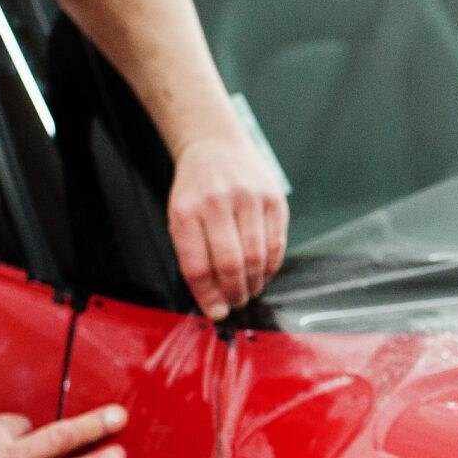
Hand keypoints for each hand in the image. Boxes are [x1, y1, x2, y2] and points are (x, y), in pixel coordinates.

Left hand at [167, 131, 288, 319]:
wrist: (216, 146)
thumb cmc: (196, 189)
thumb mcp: (180, 217)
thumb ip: (193, 257)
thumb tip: (215, 303)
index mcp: (186, 211)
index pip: (197, 267)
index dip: (208, 297)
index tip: (216, 311)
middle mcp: (217, 202)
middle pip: (230, 265)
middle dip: (235, 294)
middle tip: (236, 302)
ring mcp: (249, 198)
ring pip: (256, 257)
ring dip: (255, 283)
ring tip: (250, 290)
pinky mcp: (274, 198)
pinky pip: (277, 243)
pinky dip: (271, 266)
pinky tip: (263, 271)